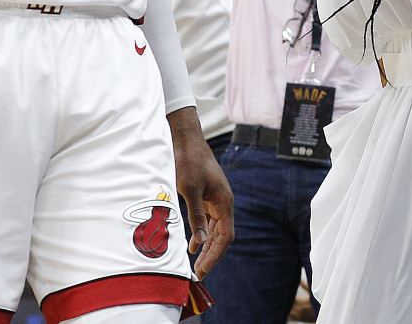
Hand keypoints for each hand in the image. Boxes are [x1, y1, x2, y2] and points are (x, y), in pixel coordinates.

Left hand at [167, 107, 232, 278]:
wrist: (186, 139)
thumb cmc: (188, 161)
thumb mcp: (189, 189)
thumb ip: (196, 216)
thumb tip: (200, 243)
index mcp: (224, 202)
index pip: (225, 237)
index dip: (215, 255)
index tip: (204, 269)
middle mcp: (223, 202)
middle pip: (221, 236)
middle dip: (211, 255)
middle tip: (198, 272)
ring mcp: (216, 199)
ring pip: (215, 229)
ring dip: (206, 246)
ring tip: (196, 263)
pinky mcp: (207, 195)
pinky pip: (208, 220)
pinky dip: (202, 233)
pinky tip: (193, 244)